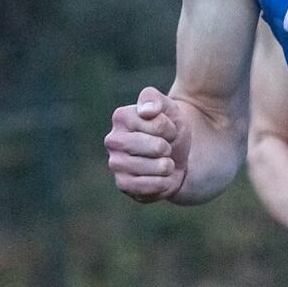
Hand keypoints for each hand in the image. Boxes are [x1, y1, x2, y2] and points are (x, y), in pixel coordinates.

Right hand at [106, 86, 190, 202]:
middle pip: (157, 147)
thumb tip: (147, 112)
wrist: (175, 154)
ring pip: (155, 167)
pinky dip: (163, 182)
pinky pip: (150, 187)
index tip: (166, 129)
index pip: (159, 125)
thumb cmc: (169, 127)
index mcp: (121, 117)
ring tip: (161, 161)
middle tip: (163, 147)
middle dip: (169, 147)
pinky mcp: (123, 185)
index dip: (171, 129)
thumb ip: (155, 99)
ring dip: (167, 165)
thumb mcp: (168, 106)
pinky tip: (159, 176)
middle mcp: (113, 140)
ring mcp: (116, 164)